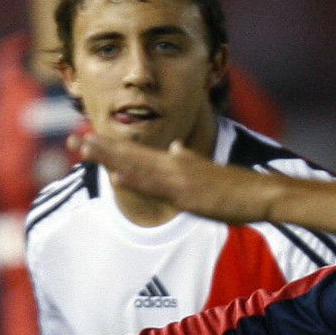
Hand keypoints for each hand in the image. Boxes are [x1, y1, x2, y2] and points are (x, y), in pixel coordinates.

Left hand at [74, 135, 276, 225]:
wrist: (261, 194)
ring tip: (86, 151)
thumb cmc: (238, 187)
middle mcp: (174, 166)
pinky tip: (117, 175)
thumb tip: (177, 146)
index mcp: (177, 161)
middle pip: (131, 155)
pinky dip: (136, 180)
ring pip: (138, 167)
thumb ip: (190, 158)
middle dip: (102, 149)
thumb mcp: (208, 168)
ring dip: (111, 159)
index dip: (112, 146)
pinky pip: (157, 187)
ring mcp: (180, 179)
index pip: (138, 152)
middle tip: (75, 140)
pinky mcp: (188, 194)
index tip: (89, 140)